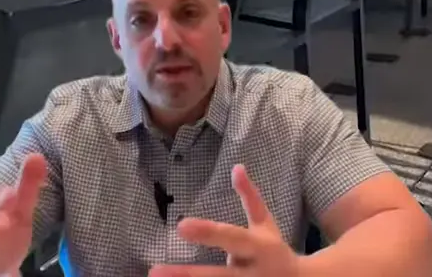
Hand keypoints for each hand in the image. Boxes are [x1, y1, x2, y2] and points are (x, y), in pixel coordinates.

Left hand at [149, 164, 300, 276]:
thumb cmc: (276, 252)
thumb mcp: (266, 224)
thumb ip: (251, 198)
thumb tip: (237, 166)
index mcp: (260, 248)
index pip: (231, 238)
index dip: (208, 232)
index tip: (181, 225)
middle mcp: (254, 274)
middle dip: (188, 275)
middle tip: (155, 271)